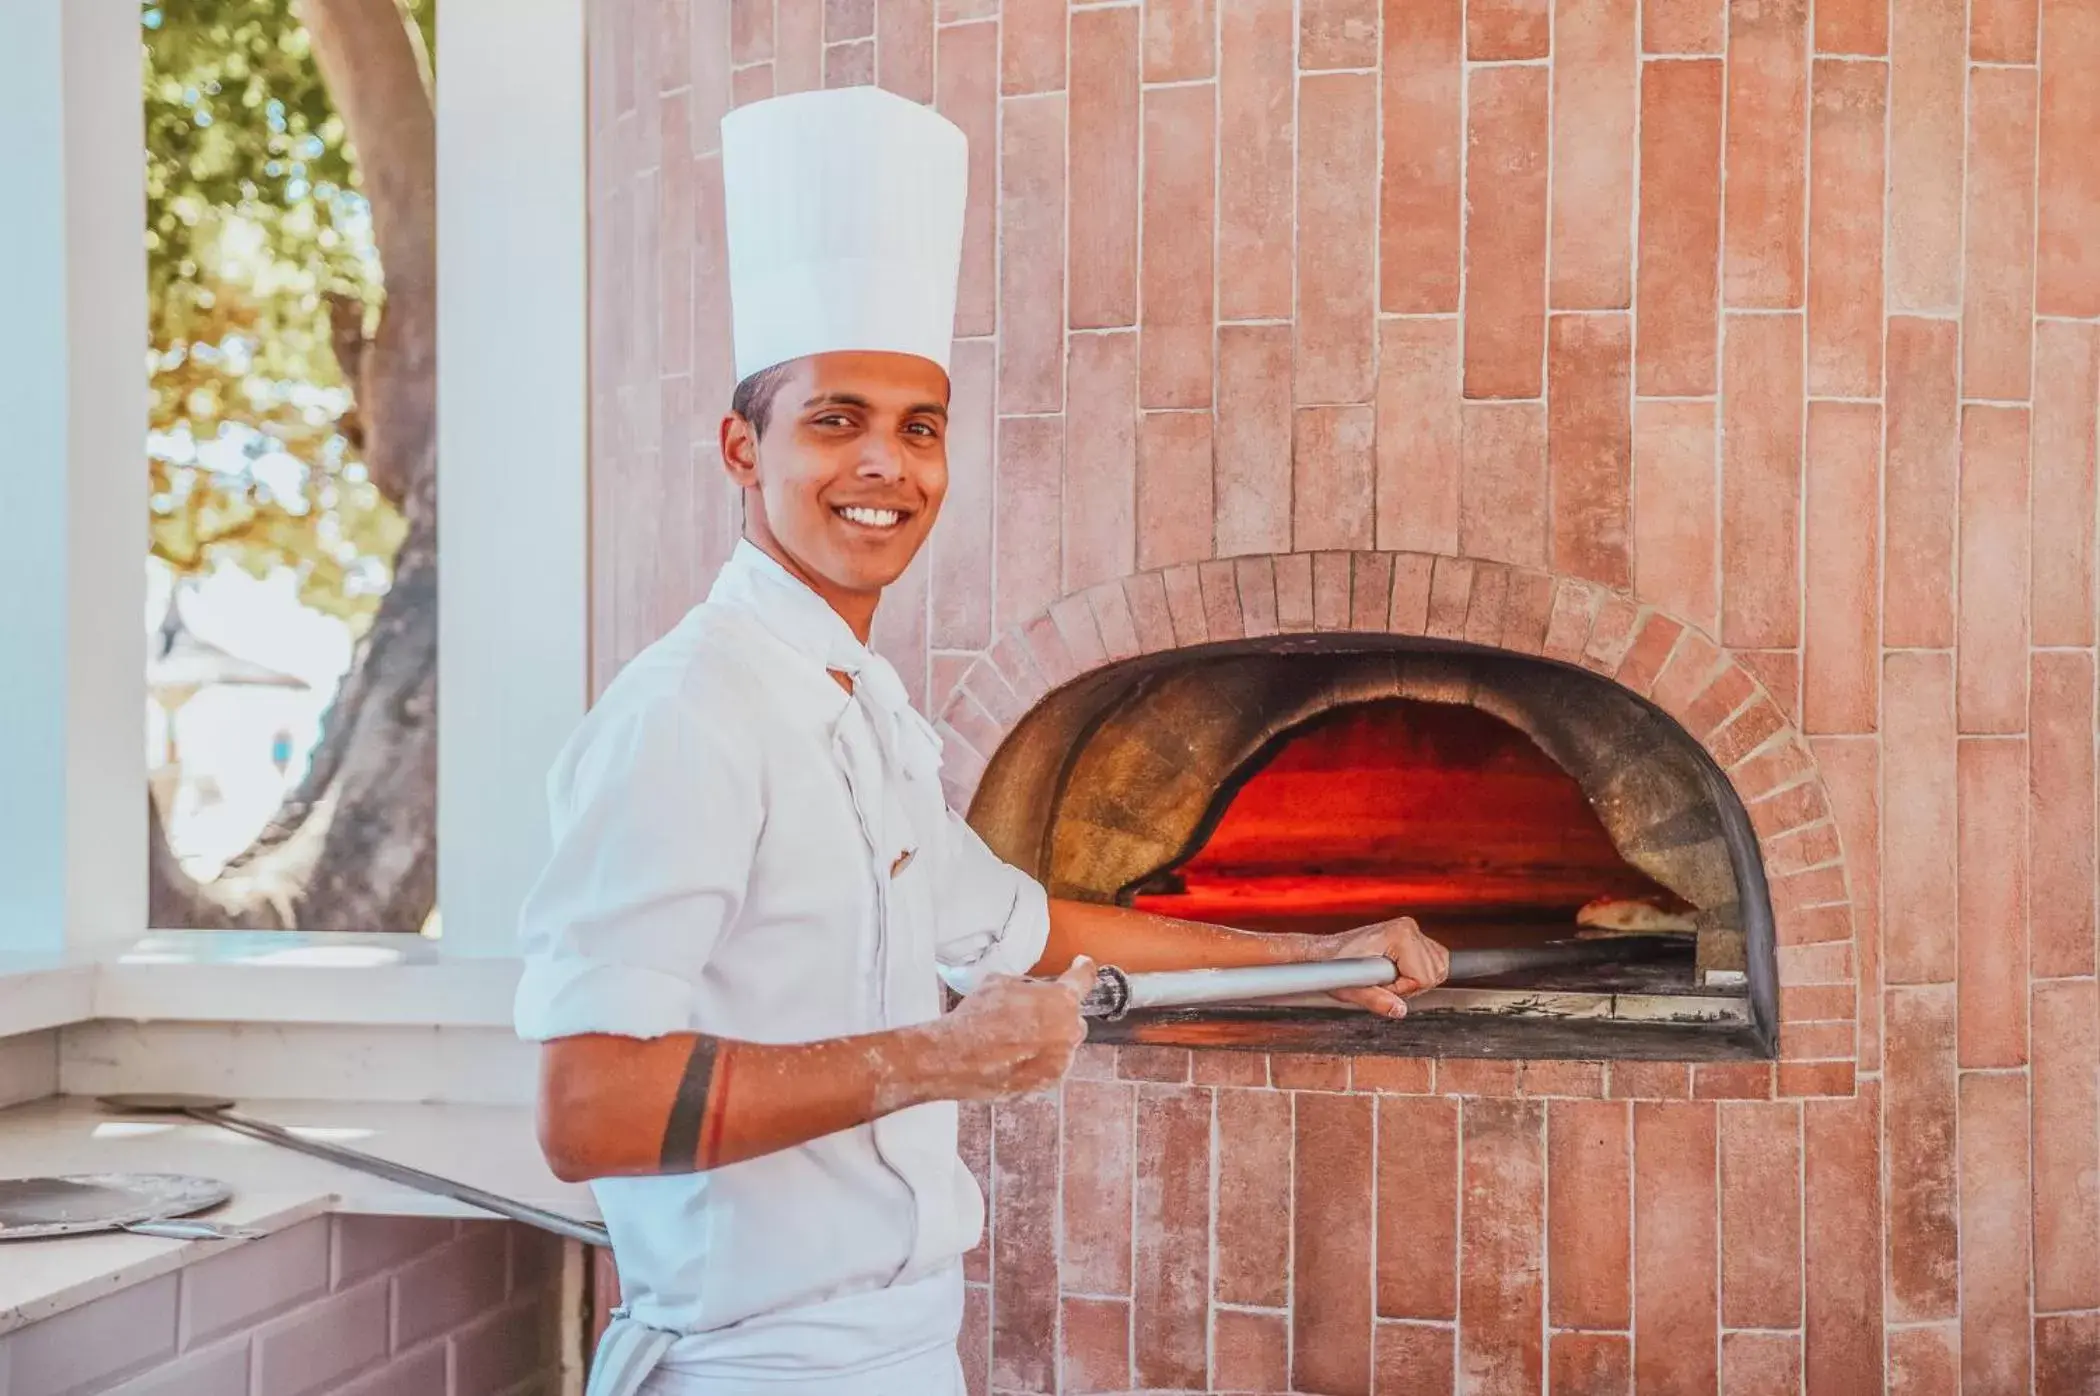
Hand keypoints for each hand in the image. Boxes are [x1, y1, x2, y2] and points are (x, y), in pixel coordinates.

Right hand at [927, 957, 1097, 1101]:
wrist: (956, 1057)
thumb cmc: (977, 1017)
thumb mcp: (1001, 983)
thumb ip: (1028, 987)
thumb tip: (1032, 993)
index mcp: (1062, 1000)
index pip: (1083, 980)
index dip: (1083, 970)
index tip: (1083, 966)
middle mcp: (1068, 1031)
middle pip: (1073, 1018)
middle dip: (1057, 1014)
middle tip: (1030, 1014)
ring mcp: (1060, 1061)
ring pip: (1062, 1045)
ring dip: (1047, 1040)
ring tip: (1015, 1040)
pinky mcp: (1048, 1083)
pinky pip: (1050, 1066)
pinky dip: (1037, 1061)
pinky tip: (1014, 1057)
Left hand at [1319, 916, 1449, 1018]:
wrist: (1324, 952)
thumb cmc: (1333, 964)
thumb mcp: (1352, 989)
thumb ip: (1377, 1000)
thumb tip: (1399, 1010)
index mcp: (1398, 935)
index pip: (1424, 977)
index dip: (1402, 989)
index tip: (1381, 984)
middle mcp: (1408, 928)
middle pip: (1435, 972)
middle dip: (1410, 985)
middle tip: (1382, 981)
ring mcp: (1410, 929)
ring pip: (1437, 967)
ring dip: (1414, 979)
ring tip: (1386, 976)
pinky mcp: (1410, 934)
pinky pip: (1433, 961)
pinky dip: (1417, 972)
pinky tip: (1395, 971)